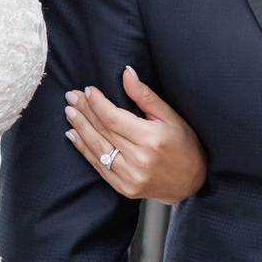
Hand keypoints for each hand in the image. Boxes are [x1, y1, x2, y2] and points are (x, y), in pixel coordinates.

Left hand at [64, 67, 204, 202]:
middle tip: (71, 96)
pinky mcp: (124, 188)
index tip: (88, 90)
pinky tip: (73, 135)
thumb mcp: (170, 116)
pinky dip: (83, 150)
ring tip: (70, 112)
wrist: (191, 182)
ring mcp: (130, 177)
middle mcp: (139, 159)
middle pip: (102, 131)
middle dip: (84, 111)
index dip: (97, 103)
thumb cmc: (184, 145)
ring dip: (80, 128)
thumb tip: (126, 73)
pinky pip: (98, 167)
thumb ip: (145, 96)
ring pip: (97, 149)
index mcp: (151, 139)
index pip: (113, 118)